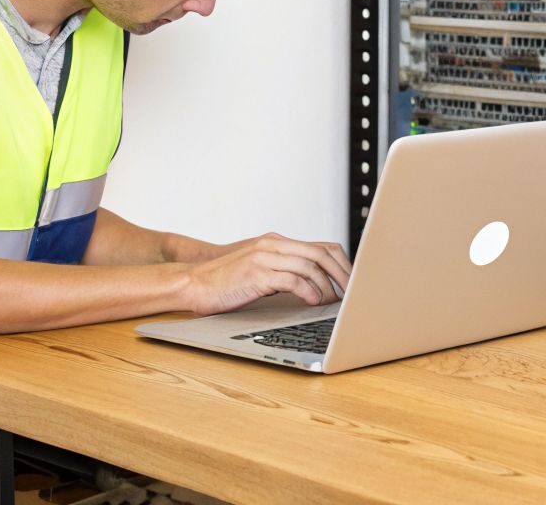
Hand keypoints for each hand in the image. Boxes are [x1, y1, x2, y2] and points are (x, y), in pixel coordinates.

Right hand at [177, 233, 352, 314]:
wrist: (193, 283)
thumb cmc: (227, 280)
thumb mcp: (261, 268)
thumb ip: (285, 269)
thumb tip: (315, 283)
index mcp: (278, 242)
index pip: (323, 246)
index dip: (343, 264)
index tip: (352, 281)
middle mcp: (274, 245)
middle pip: (322, 254)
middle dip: (342, 274)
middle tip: (351, 293)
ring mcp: (265, 258)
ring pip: (310, 266)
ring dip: (326, 286)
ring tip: (331, 302)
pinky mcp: (257, 274)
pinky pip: (292, 280)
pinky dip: (307, 291)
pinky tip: (312, 302)